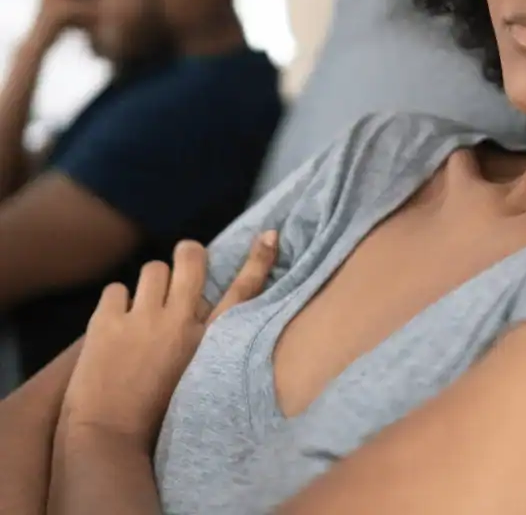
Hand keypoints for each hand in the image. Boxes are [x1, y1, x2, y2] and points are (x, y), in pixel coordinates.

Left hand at [60, 231, 277, 447]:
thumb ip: (202, 340)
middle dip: (189, 253)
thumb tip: (198, 307)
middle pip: (191, 261)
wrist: (108, 440)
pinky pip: (116, 289)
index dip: (258, 260)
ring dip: (150, 283)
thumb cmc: (157, 416)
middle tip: (185, 256)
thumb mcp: (198, 375)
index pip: (242, 292)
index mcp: (208, 340)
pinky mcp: (106, 323)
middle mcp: (179, 322)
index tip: (268, 236)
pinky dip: (116, 302)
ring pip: (153, 269)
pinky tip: (115, 321)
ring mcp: (142, 319)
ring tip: (143, 304)